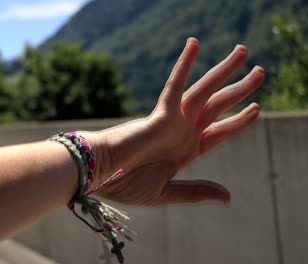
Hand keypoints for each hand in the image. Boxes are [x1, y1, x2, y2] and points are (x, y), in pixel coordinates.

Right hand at [85, 38, 264, 205]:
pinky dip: (184, 64)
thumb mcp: (166, 192)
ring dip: (226, 71)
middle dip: (241, 89)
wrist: (101, 174)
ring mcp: (173, 121)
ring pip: (206, 91)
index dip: (239, 121)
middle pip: (220, 106)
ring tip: (244, 50)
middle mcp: (183, 131)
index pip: (220, 132)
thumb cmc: (125, 185)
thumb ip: (196, 191)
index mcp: (185, 150)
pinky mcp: (161, 114)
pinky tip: (194, 44)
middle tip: (262, 72)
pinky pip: (175, 85)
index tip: (256, 109)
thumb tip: (228, 197)